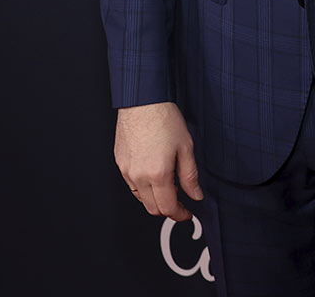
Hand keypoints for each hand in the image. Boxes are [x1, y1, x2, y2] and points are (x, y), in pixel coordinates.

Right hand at [114, 101, 201, 221]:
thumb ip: (190, 176)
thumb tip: (195, 194)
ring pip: (140, 199)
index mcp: (157, 174)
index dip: (180, 214)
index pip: (167, 208)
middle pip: (152, 208)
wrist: (143, 101)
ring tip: (168, 187)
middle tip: (181, 202)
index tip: (187, 212)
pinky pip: (131, 185)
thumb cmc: (163, 118)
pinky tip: (153, 176)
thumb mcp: (185, 147)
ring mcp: (126, 170)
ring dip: (155, 199)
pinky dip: (143, 188)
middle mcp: (138, 175)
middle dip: (168, 209)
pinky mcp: (119, 163)